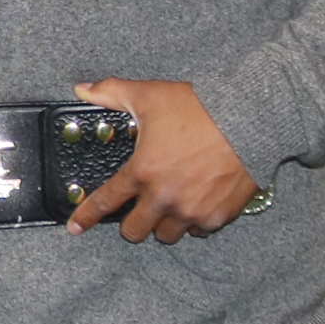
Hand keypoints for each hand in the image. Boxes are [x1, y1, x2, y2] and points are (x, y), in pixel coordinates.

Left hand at [64, 78, 259, 244]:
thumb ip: (112, 92)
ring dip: (163, 224)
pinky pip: (198, 232)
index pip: (105, 202)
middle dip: (131, 224)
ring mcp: (192, 211)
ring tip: (167, 208)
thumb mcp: (149, 95)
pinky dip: (193, 223)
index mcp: (142, 172)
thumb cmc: (199, 108)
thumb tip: (83, 88)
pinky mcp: (217, 216)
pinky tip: (194, 206)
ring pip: (167, 235)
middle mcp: (164, 198)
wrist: (250, 120)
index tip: (75, 228)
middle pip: (135, 231)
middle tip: (136, 213)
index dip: (86, 217)